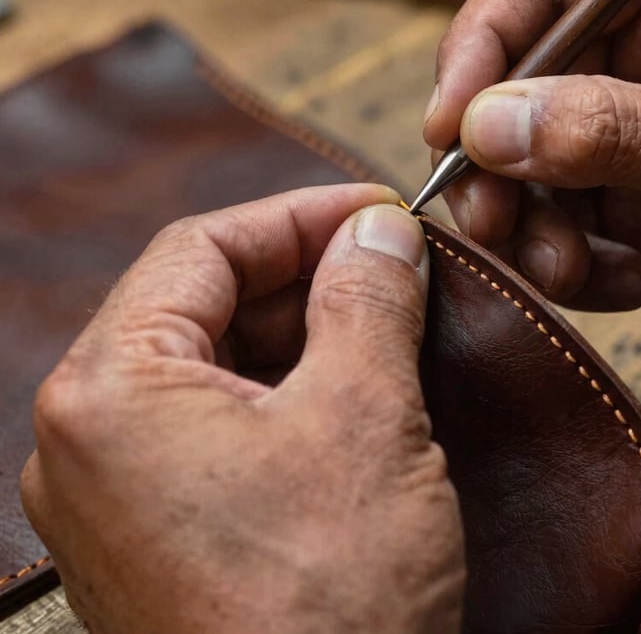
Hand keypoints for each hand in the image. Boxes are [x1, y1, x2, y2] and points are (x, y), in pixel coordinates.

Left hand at [21, 185, 464, 633]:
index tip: (374, 209)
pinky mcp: (157, 532)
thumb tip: (379, 231)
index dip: (298, 215)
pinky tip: (350, 386)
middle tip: (388, 261)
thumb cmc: (325, 613)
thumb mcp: (365, 420)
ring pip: (213, 363)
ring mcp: (118, 491)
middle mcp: (89, 437)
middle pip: (203, 302)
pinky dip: (284, 390)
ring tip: (382, 317)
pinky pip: (217, 424)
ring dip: (300, 329)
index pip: (202, 249)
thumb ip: (368, 299)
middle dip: (304, 272)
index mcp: (110, 390)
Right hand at [424, 0, 640, 369]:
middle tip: (490, 217)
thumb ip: (609, 130)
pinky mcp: (610, 203)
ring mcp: (617, 135)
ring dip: (527, 225)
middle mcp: (637, 56)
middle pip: (508, 82)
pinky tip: (625, 280)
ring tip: (570, 267)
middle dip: (492, 160)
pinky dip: (567, 264)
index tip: (448, 123)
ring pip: (514, 165)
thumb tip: (486, 124)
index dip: (480, 45)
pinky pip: (543, 225)